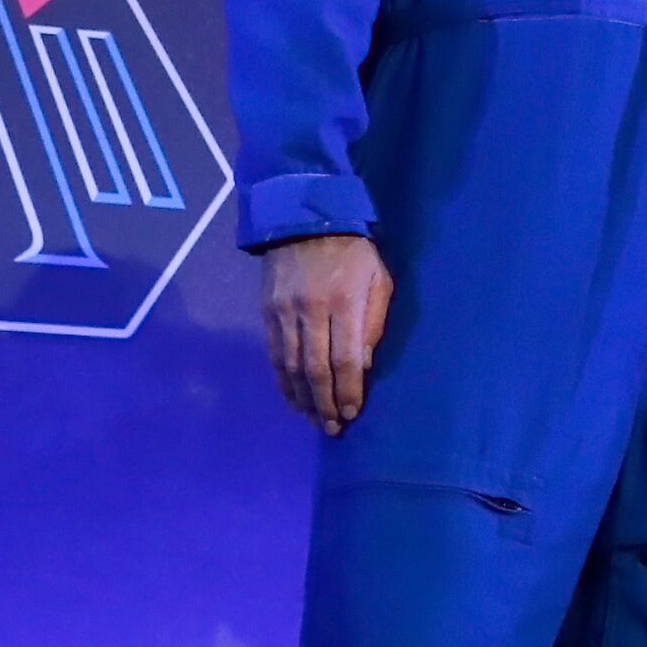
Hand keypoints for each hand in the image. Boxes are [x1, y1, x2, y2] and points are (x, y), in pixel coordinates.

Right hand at [263, 233, 393, 434]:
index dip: (348, 390)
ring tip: (313, 419)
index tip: (352, 413)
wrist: (304, 218)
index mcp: (344, 302)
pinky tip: (292, 398)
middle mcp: (311, 310)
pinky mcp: (267, 312)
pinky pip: (275, 354)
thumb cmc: (354, 252)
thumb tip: (363, 365)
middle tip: (332, 428)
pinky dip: (283, 380)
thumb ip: (373, 323)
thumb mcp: (379, 280)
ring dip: (303, 398)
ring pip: (292, 366)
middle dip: (325, 403)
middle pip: (316, 369)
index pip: (345, 358)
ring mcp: (285, 312)